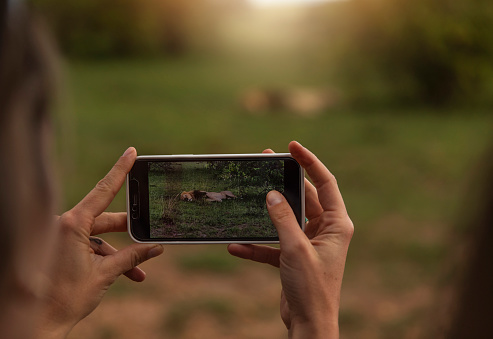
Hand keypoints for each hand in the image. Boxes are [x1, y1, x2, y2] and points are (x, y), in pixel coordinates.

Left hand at [37, 147, 163, 337]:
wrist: (38, 322)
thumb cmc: (65, 298)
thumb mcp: (104, 275)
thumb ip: (131, 257)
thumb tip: (156, 248)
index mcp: (72, 224)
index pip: (102, 191)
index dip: (120, 171)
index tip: (131, 153)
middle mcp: (64, 226)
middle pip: (104, 218)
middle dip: (128, 229)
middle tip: (150, 226)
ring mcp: (62, 238)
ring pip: (98, 237)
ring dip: (118, 253)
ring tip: (139, 270)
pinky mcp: (62, 250)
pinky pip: (89, 248)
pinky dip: (106, 259)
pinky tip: (126, 274)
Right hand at [228, 141, 352, 338]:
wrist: (309, 324)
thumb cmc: (312, 289)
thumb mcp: (295, 249)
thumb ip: (283, 219)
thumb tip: (272, 194)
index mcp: (336, 224)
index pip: (326, 183)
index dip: (310, 162)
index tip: (293, 147)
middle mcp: (325, 230)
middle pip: (304, 196)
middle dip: (285, 181)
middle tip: (267, 160)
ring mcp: (309, 243)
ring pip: (287, 217)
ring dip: (269, 210)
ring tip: (252, 191)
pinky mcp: (294, 256)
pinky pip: (274, 243)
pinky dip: (257, 244)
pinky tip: (236, 246)